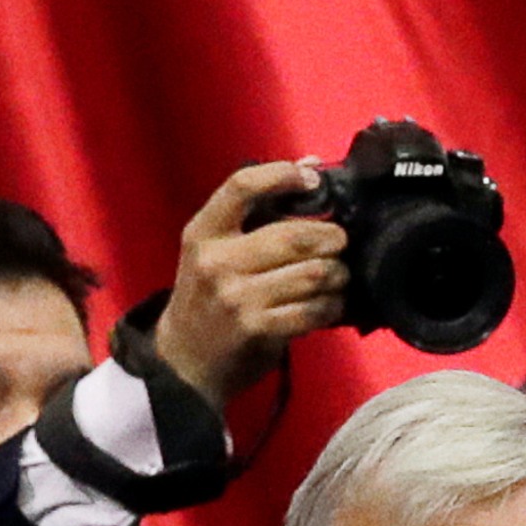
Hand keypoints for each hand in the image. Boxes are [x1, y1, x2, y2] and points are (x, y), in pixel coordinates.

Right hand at [155, 162, 347, 407]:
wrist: (184, 360)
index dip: (283, 174)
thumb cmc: (208, 296)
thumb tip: (310, 165)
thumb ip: (259, 209)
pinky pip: (312, 310)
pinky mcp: (257, 329)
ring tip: (340, 275)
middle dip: (330, 237)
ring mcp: (237, 297)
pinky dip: (331, 306)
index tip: (312, 179)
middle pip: (293, 235)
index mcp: (203, 232)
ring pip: (311, 274)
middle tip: (341, 241)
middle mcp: (217, 261)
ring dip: (337, 274)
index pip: (242, 186)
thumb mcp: (215, 249)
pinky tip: (331, 304)